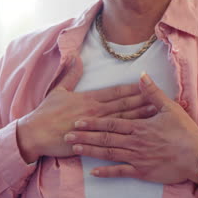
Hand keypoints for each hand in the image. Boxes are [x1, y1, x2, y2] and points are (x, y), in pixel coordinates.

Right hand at [17, 62, 157, 163]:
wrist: (35, 133)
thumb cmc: (46, 112)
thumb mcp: (59, 90)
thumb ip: (71, 74)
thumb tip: (76, 57)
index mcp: (89, 98)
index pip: (116, 92)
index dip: (132, 88)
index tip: (146, 84)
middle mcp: (96, 110)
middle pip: (124, 105)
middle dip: (144, 100)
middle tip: (161, 97)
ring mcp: (96, 126)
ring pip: (123, 120)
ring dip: (140, 115)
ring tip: (157, 112)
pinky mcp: (93, 140)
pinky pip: (115, 137)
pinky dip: (128, 133)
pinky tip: (140, 132)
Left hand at [65, 72, 197, 184]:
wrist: (197, 156)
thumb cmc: (185, 131)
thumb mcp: (170, 107)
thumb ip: (152, 92)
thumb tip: (141, 75)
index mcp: (139, 126)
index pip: (111, 123)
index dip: (93, 121)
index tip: (77, 120)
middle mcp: (134, 142)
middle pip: (105, 138)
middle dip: (84, 136)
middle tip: (66, 135)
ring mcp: (136, 158)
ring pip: (108, 154)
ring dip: (90, 151)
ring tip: (74, 149)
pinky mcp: (142, 171)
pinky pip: (121, 172)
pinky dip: (106, 172)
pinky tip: (93, 172)